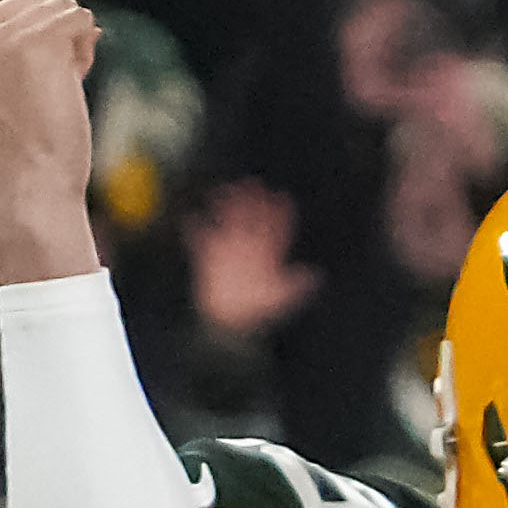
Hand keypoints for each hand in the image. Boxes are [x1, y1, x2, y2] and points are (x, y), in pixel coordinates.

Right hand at [0, 0, 110, 281]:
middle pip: (29, 2)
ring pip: (58, 7)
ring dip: (70, 43)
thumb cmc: (6, 163)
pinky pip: (79, 17)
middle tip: (45, 87)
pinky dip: (85, 47)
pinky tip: (74, 82)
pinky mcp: (36, 39)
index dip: (23, 49)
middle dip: (49, 37)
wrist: (27, 193)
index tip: (21, 93)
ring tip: (57, 88)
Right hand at [183, 182, 314, 341]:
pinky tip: (190, 218)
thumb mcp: (280, 298)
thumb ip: (296, 286)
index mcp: (268, 253)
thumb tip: (317, 276)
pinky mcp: (209, 260)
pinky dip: (194, 229)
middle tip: (251, 182)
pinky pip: (201, 240)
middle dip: (252, 199)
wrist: (228, 325)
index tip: (280, 196)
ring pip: (228, 222)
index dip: (279, 210)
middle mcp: (249, 248)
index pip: (275, 226)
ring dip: (225, 207)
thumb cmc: (256, 311)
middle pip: (252, 217)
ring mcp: (229, 252)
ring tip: (221, 191)